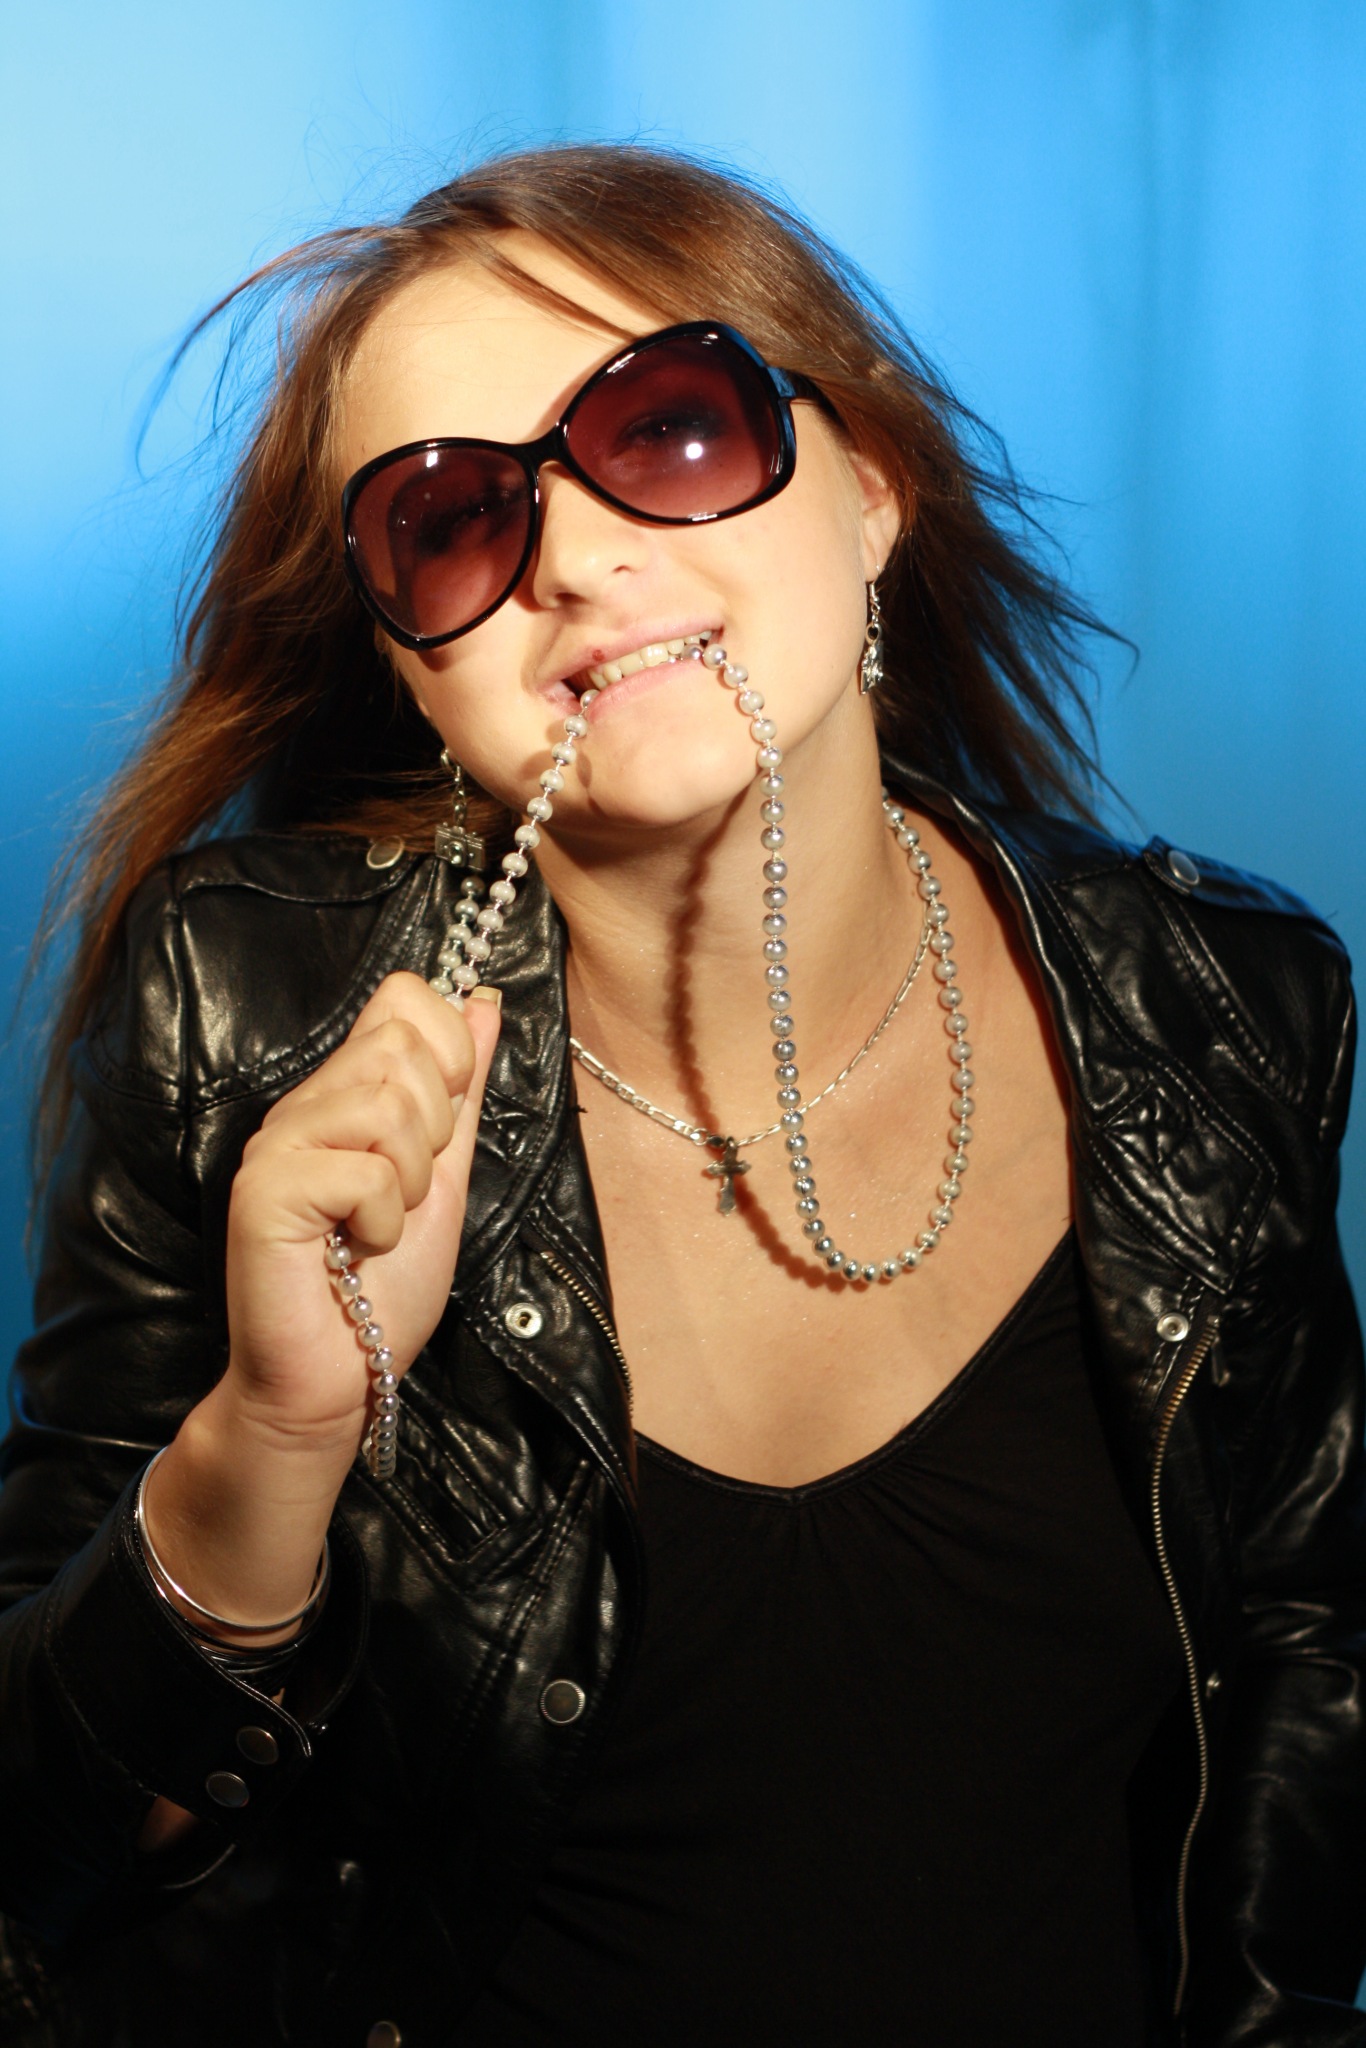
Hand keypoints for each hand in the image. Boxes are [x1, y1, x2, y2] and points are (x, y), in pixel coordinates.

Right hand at [220, 973, 500, 1449]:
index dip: (449, 1049)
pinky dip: (383, 1223)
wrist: (342, 1377)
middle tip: (405, 1192)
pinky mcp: (265, 1190)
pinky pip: (363, 1171)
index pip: (401, 994)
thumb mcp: (446, 1176)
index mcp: (344, 1092)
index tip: (442, 1126)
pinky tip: (353, 1250)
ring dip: (410, 1183)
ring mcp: (278, 1144)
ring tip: (377, 1226)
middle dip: (434, 1130)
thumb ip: (461, 1093)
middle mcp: (304, 1105)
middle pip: (400, 1045)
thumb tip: (484, 1004)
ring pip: (387, 1104)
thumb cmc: (386, 1287)